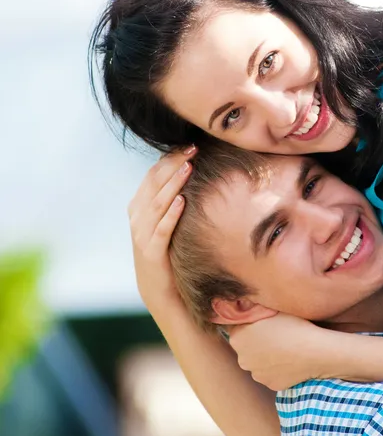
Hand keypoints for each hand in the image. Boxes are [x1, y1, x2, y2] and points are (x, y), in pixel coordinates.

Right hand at [128, 146, 195, 320]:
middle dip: (173, 163)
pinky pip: (161, 230)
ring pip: (157, 203)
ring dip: (173, 184)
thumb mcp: (166, 223)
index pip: (153, 174)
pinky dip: (170, 215)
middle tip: (193, 147)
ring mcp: (141, 235)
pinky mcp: (151, 252)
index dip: (170, 157)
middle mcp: (137, 217)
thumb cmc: (168, 252)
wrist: (160, 292)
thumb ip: (170, 200)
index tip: (190, 143)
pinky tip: (182, 201)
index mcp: (139, 206)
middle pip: (154, 183)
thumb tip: (191, 173)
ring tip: (188, 167)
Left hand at [228, 313, 336, 390]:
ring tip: (286, 347)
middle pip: (247, 347)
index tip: (264, 321)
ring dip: (267, 356)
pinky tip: (290, 360)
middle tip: (276, 334)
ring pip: (259, 362)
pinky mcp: (271, 385)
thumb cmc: (294, 326)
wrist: (315, 351)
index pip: (237, 327)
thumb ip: (253, 309)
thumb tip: (246, 305)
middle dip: (257, 341)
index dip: (250, 323)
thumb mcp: (270, 309)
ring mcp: (256, 374)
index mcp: (237, 337)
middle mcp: (242, 359)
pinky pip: (271, 374)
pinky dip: (278, 368)